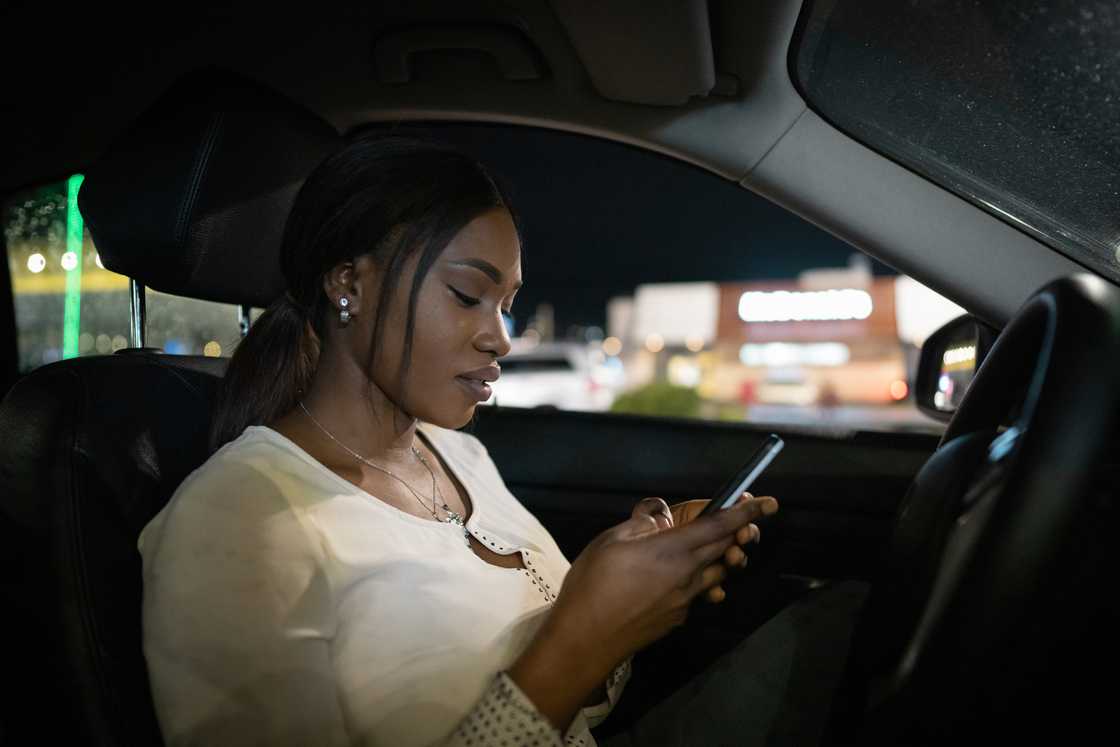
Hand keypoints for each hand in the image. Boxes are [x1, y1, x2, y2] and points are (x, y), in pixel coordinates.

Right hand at [509, 495, 776, 731]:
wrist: (586, 639)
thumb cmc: (593, 584)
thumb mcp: (610, 541)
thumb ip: (641, 523)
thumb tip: (660, 513)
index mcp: (673, 550)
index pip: (719, 526)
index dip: (746, 512)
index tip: (770, 503)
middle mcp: (687, 576)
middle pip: (725, 549)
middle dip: (739, 533)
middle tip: (744, 522)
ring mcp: (685, 601)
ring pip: (716, 574)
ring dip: (722, 559)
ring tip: (710, 550)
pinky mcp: (677, 619)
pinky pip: (698, 594)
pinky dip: (698, 581)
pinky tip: (677, 579)